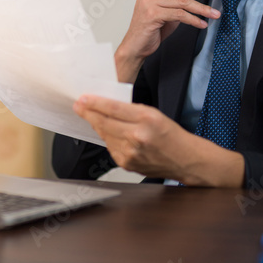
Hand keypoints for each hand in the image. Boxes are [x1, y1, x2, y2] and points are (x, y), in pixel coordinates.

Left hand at [73, 95, 244, 186]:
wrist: (185, 160)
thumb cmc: (171, 135)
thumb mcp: (154, 114)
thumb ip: (130, 110)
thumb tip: (105, 105)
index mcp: (146, 119)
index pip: (113, 109)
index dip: (95, 103)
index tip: (82, 98)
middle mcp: (137, 137)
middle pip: (104, 123)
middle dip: (88, 113)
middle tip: (78, 106)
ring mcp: (131, 153)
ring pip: (104, 135)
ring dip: (96, 125)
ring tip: (90, 116)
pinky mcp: (126, 164)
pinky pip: (110, 147)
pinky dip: (107, 138)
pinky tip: (107, 132)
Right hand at [115, 0, 217, 82]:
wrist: (136, 45)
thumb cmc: (152, 27)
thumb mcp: (172, 8)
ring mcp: (149, 2)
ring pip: (182, 1)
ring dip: (202, 8)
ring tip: (215, 13)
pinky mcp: (153, 15)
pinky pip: (180, 15)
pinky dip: (194, 20)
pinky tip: (202, 24)